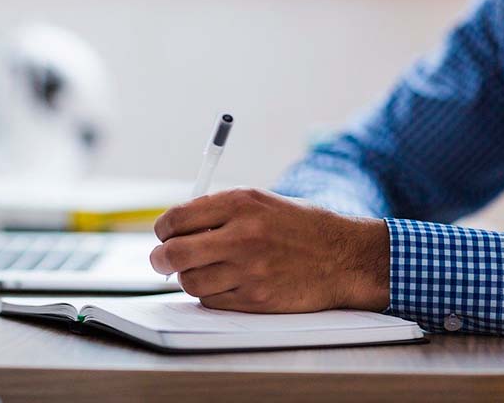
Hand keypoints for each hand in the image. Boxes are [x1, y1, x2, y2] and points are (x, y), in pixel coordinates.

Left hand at [149, 188, 389, 312]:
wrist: (343, 257)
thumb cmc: (298, 227)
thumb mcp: (260, 202)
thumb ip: (217, 211)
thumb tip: (173, 229)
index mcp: (240, 203)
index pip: (177, 218)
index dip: (163, 229)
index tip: (164, 234)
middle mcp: (242, 235)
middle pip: (174, 253)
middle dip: (160, 259)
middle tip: (162, 260)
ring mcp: (249, 270)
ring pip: (189, 282)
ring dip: (188, 278)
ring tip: (202, 271)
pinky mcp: (256, 300)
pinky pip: (212, 301)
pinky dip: (210, 295)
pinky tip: (225, 283)